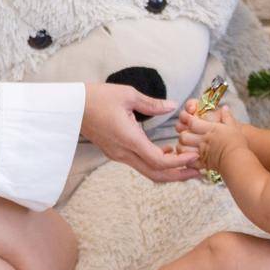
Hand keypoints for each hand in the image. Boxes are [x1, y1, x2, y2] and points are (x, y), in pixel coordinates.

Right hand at [81, 83, 200, 183]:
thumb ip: (152, 104)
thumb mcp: (127, 94)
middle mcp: (123, 152)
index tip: (194, 156)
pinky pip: (139, 163)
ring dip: (168, 170)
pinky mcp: (115, 152)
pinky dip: (156, 163)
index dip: (179, 162)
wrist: (71, 106)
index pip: (158, 161)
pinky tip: (167, 152)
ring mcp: (118, 155)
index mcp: (128, 139)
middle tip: (198, 171)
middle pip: (155, 174)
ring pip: (147, 171)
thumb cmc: (97, 97)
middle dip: (178, 175)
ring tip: (187, 163)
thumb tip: (172, 106)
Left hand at [177, 102, 245, 173]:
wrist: (238, 159)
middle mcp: (203, 140)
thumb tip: (224, 108)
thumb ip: (227, 117)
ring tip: (186, 146)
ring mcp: (201, 152)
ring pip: (183, 148)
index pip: (192, 122)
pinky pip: (188, 161)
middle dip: (183, 134)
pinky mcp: (202, 163)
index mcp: (210, 130)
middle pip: (184, 136)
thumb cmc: (236, 142)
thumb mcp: (233, 126)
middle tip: (187, 134)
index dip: (188, 119)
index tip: (188, 119)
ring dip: (183, 147)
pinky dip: (187, 159)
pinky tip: (190, 157)